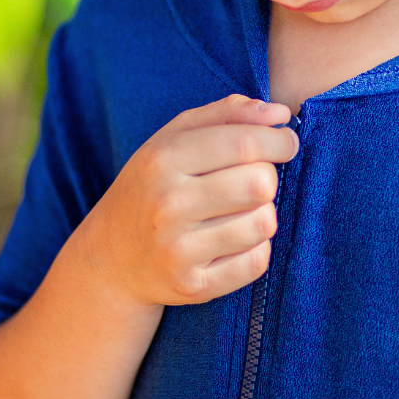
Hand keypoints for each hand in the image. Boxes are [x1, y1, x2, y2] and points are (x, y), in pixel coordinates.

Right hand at [78, 94, 298, 307]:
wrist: (111, 256)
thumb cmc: (154, 186)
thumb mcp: (174, 138)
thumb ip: (226, 114)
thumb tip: (279, 112)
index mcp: (162, 160)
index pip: (244, 143)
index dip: (278, 140)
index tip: (286, 143)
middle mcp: (168, 204)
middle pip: (260, 183)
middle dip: (268, 177)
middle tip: (254, 180)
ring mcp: (178, 249)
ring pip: (263, 223)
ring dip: (263, 214)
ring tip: (240, 213)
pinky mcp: (194, 285)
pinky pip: (257, 261)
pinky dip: (256, 249)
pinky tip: (234, 242)